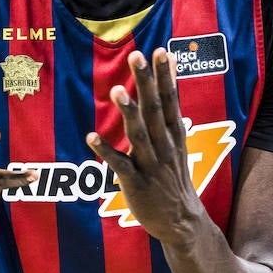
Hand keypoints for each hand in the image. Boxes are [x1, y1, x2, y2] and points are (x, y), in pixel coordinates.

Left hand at [86, 48, 205, 243]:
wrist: (181, 221)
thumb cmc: (173, 177)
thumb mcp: (177, 143)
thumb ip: (169, 113)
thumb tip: (168, 80)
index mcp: (174, 135)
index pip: (171, 100)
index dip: (165, 76)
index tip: (161, 51)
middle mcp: (164, 146)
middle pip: (155, 110)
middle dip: (146, 83)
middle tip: (138, 56)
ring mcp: (151, 165)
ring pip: (138, 135)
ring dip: (127, 113)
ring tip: (116, 90)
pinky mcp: (136, 183)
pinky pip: (120, 166)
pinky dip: (106, 152)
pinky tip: (91, 137)